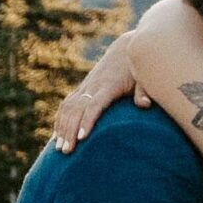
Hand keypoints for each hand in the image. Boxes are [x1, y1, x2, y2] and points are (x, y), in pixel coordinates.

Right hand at [51, 33, 150, 151]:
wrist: (124, 51)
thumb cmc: (137, 70)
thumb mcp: (143, 79)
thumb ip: (144, 91)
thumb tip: (144, 105)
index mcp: (108, 85)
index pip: (94, 105)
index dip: (87, 121)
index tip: (82, 138)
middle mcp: (93, 86)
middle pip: (76, 109)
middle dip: (69, 130)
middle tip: (67, 151)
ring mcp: (85, 88)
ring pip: (67, 108)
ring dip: (62, 128)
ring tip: (60, 149)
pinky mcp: (81, 90)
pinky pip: (65, 106)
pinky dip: (60, 121)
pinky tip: (57, 137)